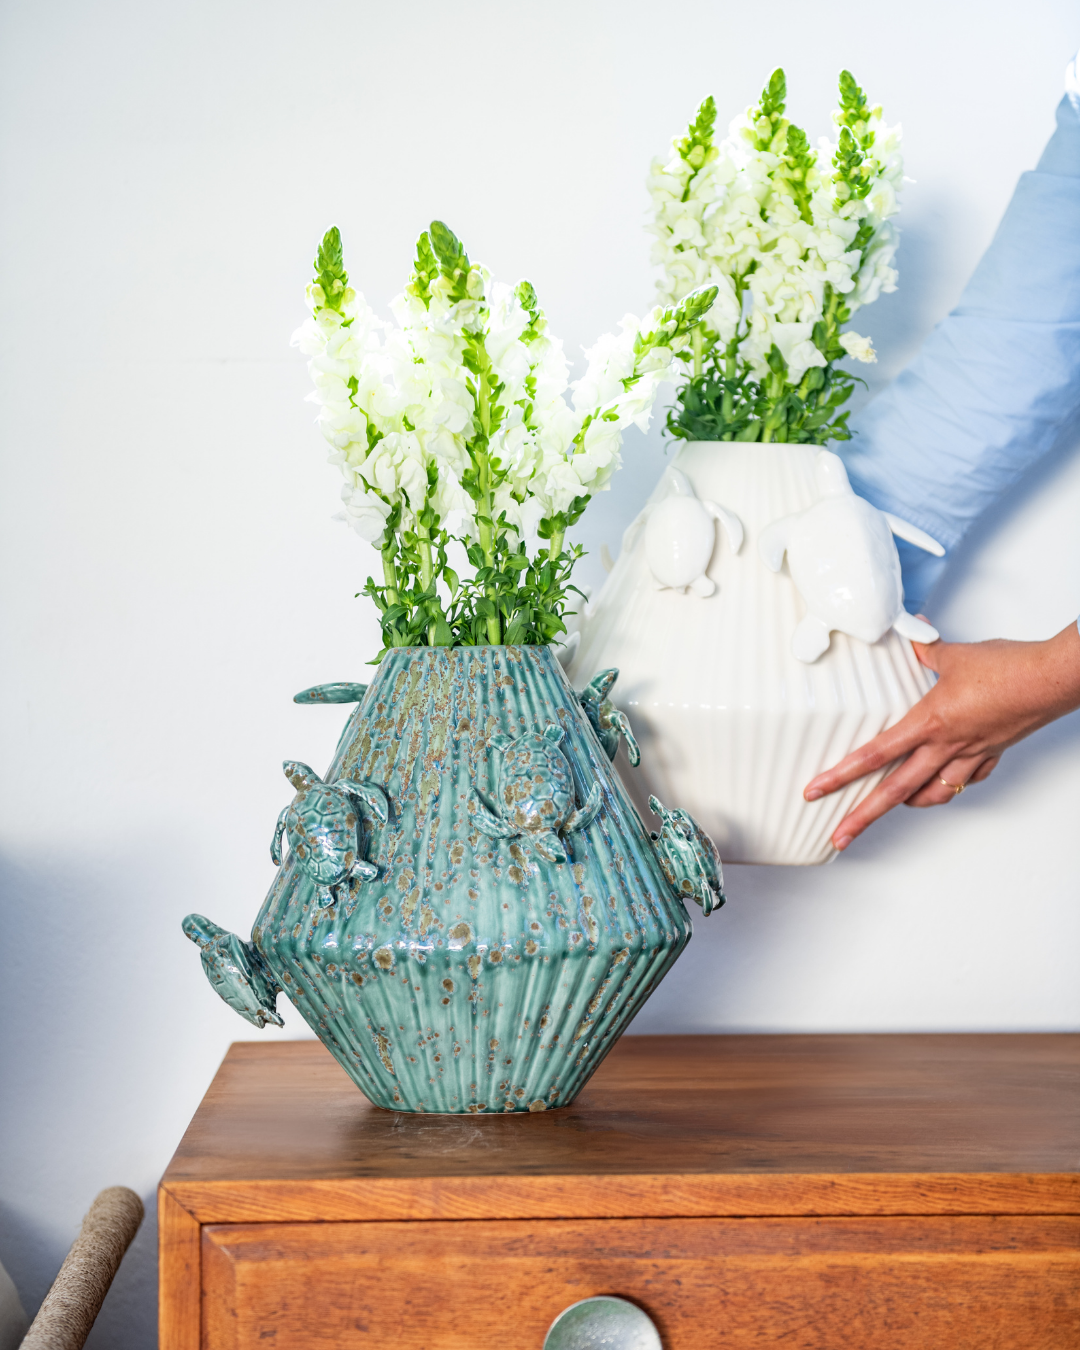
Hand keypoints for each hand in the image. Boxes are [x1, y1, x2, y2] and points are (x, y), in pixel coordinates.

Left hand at [804, 620, 1079, 850]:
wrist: (1051, 680)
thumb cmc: (1009, 668)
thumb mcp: (954, 655)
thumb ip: (925, 650)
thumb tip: (912, 634)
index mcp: (929, 722)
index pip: (874, 754)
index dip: (840, 775)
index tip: (816, 791)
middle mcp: (946, 746)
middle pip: (894, 790)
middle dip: (862, 816)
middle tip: (840, 836)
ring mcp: (970, 755)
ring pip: (932, 793)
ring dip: (908, 804)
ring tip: (892, 807)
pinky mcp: (991, 754)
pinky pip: (964, 781)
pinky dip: (948, 787)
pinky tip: (941, 785)